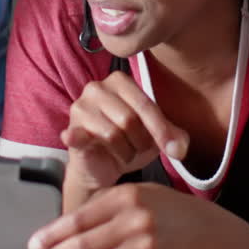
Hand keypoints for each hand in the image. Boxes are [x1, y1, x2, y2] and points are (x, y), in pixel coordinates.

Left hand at [27, 182, 223, 248]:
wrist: (202, 229)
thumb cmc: (160, 207)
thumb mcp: (134, 191)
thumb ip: (101, 204)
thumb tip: (60, 227)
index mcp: (126, 197)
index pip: (78, 219)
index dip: (51, 234)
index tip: (34, 244)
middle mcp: (134, 222)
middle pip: (82, 245)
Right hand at [63, 72, 188, 192]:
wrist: (102, 167)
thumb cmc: (130, 143)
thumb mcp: (155, 136)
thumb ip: (172, 136)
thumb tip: (179, 149)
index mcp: (120, 81)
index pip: (145, 105)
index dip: (161, 129)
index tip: (174, 150)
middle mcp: (97, 88)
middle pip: (129, 119)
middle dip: (140, 142)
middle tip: (138, 149)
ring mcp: (80, 108)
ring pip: (112, 134)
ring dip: (125, 152)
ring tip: (124, 153)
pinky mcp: (69, 130)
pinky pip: (78, 135)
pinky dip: (77, 137)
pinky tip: (74, 137)